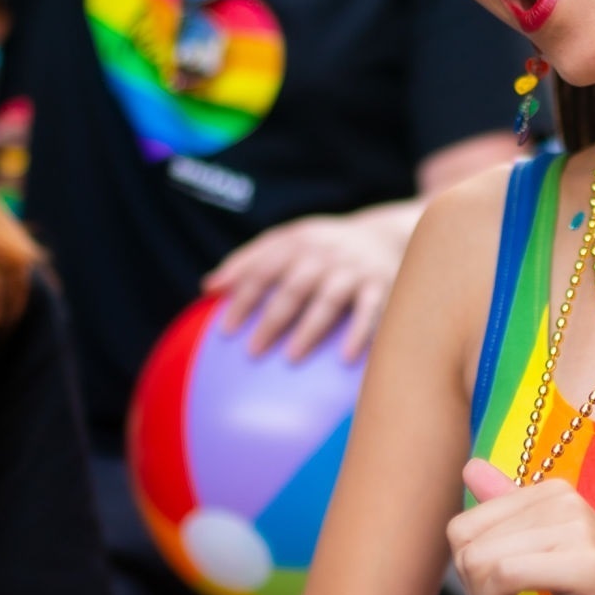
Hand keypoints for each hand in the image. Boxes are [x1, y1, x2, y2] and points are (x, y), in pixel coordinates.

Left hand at [202, 204, 421, 359]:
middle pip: (293, 288)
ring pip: (328, 301)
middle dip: (272, 320)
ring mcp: (353, 270)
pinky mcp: (381, 285)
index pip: (263, 270)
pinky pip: (369, 312)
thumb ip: (249, 261)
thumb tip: (208, 286)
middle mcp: (324, 253)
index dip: (243, 299)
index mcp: (297, 241)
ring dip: (309, 329)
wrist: (386, 235)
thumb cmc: (325, 246)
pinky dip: (358, 334)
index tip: (227, 331)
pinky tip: (345, 358)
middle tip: (253, 352)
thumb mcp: (288, 241)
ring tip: (291, 357)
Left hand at [449, 459, 594, 594]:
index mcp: (553, 492)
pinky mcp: (585, 562)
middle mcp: (563, 497)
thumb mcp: (554, 558)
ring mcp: (577, 526)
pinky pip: (503, 576)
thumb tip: (470, 467)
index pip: (462, 526)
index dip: (470, 575)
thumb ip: (512, 514)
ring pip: (479, 560)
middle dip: (473, 592)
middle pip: (463, 542)